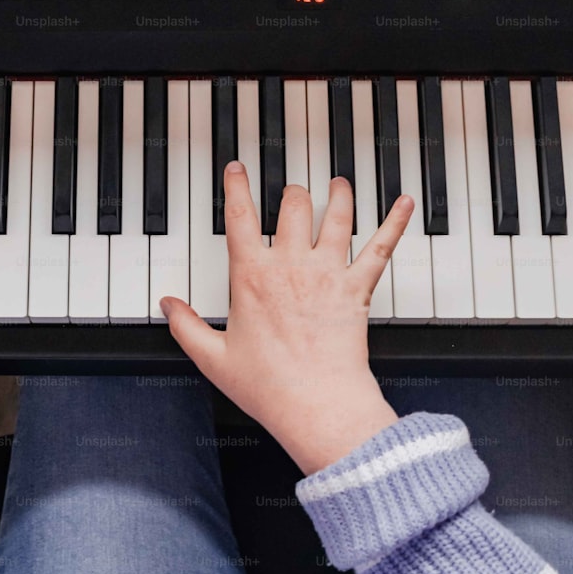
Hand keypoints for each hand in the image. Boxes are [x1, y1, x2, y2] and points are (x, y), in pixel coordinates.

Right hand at [160, 162, 410, 475]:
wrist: (317, 403)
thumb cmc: (269, 386)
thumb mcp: (213, 358)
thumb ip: (185, 327)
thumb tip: (168, 305)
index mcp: (252, 277)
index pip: (240, 218)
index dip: (236, 188)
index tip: (237, 170)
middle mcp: (291, 266)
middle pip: (293, 208)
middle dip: (291, 193)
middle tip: (291, 192)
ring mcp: (327, 274)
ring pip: (336, 217)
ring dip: (338, 195)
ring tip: (338, 184)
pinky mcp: (358, 289)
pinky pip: (380, 248)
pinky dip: (395, 223)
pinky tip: (404, 205)